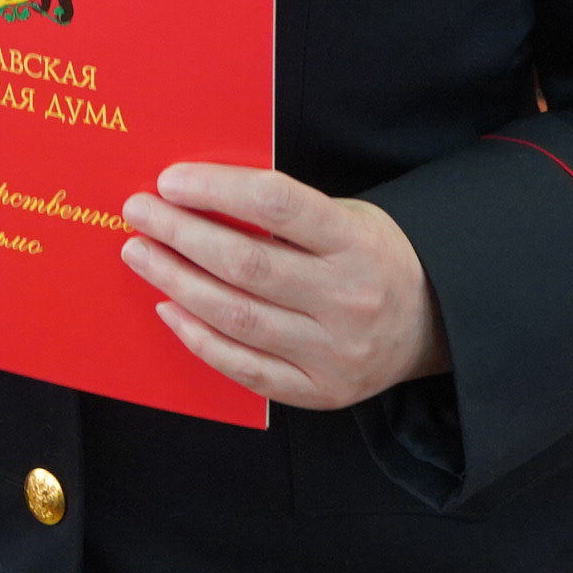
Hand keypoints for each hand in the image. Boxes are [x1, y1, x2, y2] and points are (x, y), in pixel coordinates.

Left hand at [121, 164, 446, 411]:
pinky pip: (245, 368)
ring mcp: (334, 353)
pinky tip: (169, 308)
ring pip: (237, 317)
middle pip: (246, 264)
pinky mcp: (320, 392)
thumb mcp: (346, 218)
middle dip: (180, 235)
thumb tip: (193, 196)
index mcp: (357, 242)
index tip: (170, 180)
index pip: (277, 205)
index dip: (218, 189)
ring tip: (140, 254)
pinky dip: (199, 338)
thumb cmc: (371, 257)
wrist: (435, 323)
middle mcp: (348, 299)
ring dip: (176, 282)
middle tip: (137, 214)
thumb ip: (283, 212)